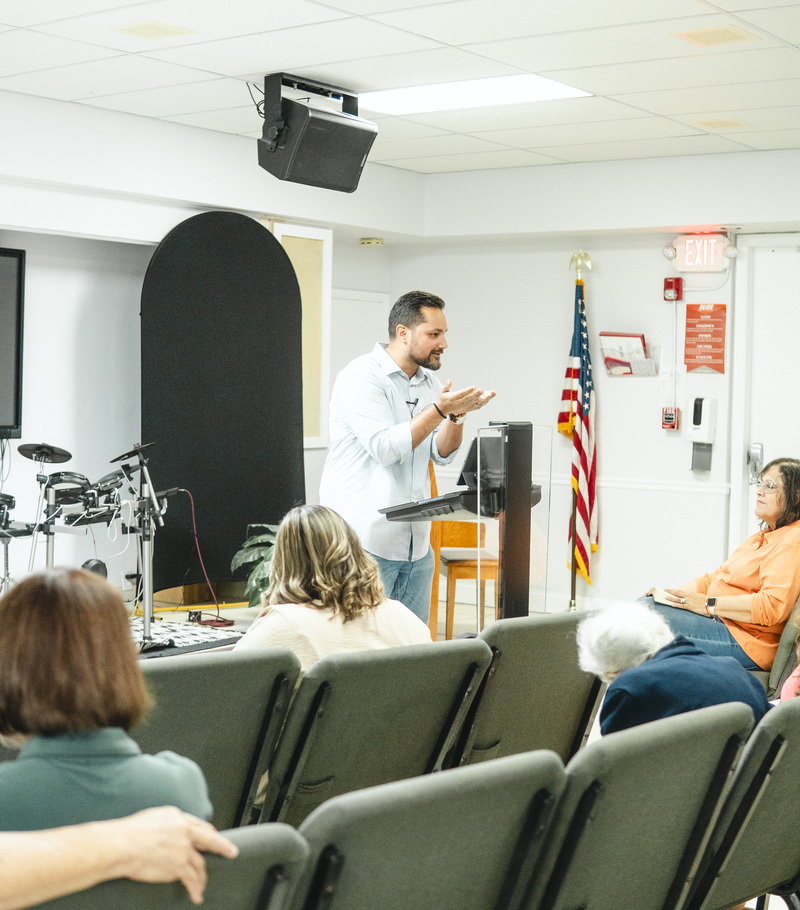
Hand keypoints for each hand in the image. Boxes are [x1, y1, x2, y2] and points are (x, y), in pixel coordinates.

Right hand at [115, 808, 237, 903]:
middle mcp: (185, 832)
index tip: (213, 837)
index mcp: (178, 818)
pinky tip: (197, 895)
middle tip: (231, 852)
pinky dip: (195, 888)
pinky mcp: (178, 866)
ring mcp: (183, 850)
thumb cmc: (129, 832)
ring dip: (203, 876)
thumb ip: (166, 824)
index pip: (198, 826)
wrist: (122, 844)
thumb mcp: (153, 818)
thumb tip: (167, 830)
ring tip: (203, 885)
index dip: (207, 833)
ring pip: (199, 864)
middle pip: (209, 840)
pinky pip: (191, 879)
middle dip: (222, 847)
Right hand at [437, 380, 496, 416]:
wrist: (444, 410)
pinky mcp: (469, 408)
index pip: (461, 394)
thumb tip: (449, 380)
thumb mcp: (442, 392)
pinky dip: (485, 401)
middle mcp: (460, 403)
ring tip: (492, 393)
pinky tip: (490, 396)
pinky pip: (478, 405)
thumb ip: (446, 386)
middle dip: (477, 394)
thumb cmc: (444, 399)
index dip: (468, 391)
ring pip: (477, 402)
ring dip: (485, 398)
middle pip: (470, 399)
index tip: (473, 387)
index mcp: (453, 398)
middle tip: (483, 390)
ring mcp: (466, 407)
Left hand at [663, 588, 706, 614]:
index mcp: (690, 593)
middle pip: (677, 593)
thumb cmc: (706, 600)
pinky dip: (676, 605)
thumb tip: (690, 596)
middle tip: (664, 589)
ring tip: (665, 597)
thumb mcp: (698, 596)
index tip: (669, 589)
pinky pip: (681, 606)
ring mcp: (688, 601)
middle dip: (670, 591)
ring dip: (671, 598)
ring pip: (677, 599)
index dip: (674, 590)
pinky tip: (671, 605)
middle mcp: (688, 596)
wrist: (710, 604)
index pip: (680, 591)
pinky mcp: (689, 607)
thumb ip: (693, 596)